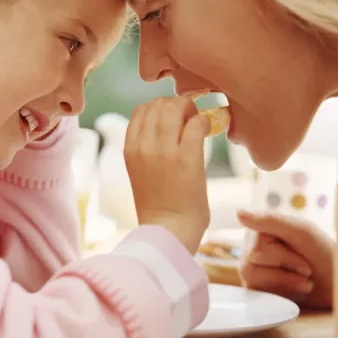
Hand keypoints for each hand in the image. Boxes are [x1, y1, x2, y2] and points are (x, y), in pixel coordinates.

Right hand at [124, 97, 210, 253]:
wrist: (168, 232)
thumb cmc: (159, 205)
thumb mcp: (141, 171)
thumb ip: (148, 147)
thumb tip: (170, 124)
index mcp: (130, 149)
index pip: (141, 110)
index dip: (159, 107)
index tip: (173, 117)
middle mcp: (143, 146)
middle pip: (157, 104)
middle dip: (176, 104)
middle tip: (189, 116)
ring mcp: (164, 151)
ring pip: (174, 108)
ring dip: (190, 109)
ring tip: (198, 121)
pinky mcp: (187, 159)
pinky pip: (196, 124)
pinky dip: (204, 121)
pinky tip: (207, 131)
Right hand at [238, 210, 334, 308]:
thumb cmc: (323, 253)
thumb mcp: (302, 232)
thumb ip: (270, 220)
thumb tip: (238, 212)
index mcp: (260, 229)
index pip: (257, 246)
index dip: (284, 257)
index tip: (305, 255)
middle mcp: (250, 246)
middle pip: (251, 262)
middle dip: (286, 269)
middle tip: (306, 269)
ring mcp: (251, 268)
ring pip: (251, 277)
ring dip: (285, 282)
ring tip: (303, 281)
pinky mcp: (256, 288)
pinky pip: (256, 292)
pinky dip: (281, 292)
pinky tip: (293, 289)